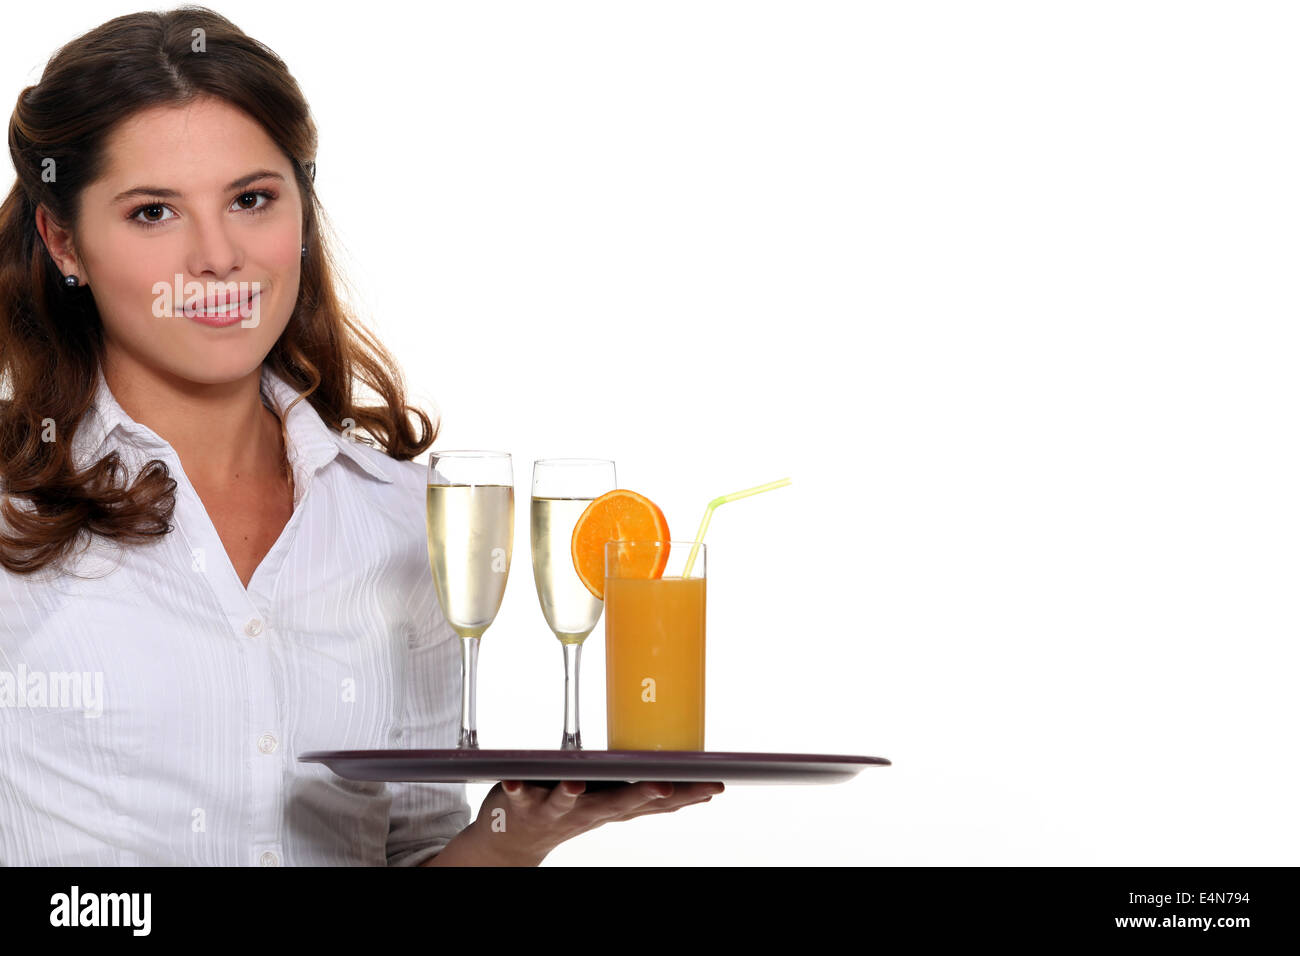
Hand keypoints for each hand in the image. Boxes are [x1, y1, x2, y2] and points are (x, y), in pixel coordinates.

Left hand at [466, 779, 724, 865]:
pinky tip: (512, 781)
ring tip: (577, 783)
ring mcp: (554, 810)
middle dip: (642, 795)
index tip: (712, 787)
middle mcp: (588, 811)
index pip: (655, 803)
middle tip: (664, 786)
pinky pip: (518, 795)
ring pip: (566, 802)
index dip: (684, 796)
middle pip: (618, 804)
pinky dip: (514, 788)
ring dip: (571, 794)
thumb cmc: (567, 810)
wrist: (515, 842)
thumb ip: (638, 794)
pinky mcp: (523, 804)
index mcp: (611, 806)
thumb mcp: (607, 803)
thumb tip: (680, 783)